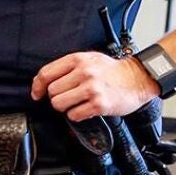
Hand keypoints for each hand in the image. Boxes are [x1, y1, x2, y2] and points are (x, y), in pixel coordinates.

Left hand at [31, 52, 160, 120]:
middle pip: (52, 91)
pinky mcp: (99, 104)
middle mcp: (84, 72)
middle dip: (57, 97)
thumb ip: (67, 68)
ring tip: (77, 103)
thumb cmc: (112, 71)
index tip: (37, 94)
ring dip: (65, 107)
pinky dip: (77, 115)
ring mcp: (92, 88)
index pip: (46, 73)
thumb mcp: (89, 59)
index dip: (37, 86)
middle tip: (68, 97)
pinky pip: (74, 115)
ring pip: (59, 104)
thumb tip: (43, 83)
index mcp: (78, 60)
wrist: (138, 78)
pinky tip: (86, 109)